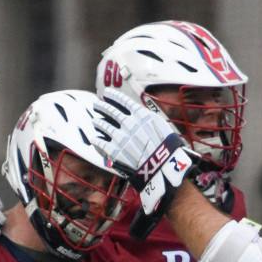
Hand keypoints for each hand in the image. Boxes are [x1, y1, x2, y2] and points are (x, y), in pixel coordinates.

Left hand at [92, 91, 196, 215]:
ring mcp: (120, 137)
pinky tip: (94, 139)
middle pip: (110, 110)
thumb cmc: (166, 148)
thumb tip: (137, 113)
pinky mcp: (114, 151)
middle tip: (96, 104)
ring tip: (96, 122)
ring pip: (103, 125)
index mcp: (140, 115)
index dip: (112, 96)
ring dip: (98, 122)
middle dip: (102, 106)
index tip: (106, 93)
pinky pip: (100, 143)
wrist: (163, 167)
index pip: (122, 100)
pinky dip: (96, 140)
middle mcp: (129, 123)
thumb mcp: (160, 126)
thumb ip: (147, 118)